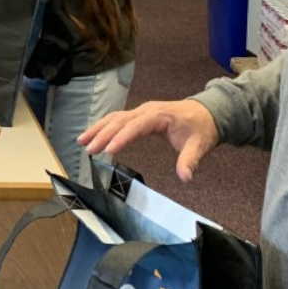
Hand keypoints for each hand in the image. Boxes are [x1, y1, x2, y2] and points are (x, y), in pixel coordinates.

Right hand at [78, 99, 217, 182]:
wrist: (206, 113)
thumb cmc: (201, 129)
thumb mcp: (200, 145)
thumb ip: (190, 160)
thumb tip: (185, 177)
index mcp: (159, 115)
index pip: (136, 125)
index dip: (122, 137)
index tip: (109, 150)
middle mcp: (146, 110)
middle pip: (120, 120)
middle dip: (103, 134)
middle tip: (88, 149)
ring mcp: (141, 111)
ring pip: (114, 117)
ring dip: (97, 128)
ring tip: (81, 141)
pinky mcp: (138, 115)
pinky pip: (117, 119)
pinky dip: (103, 126)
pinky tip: (92, 135)